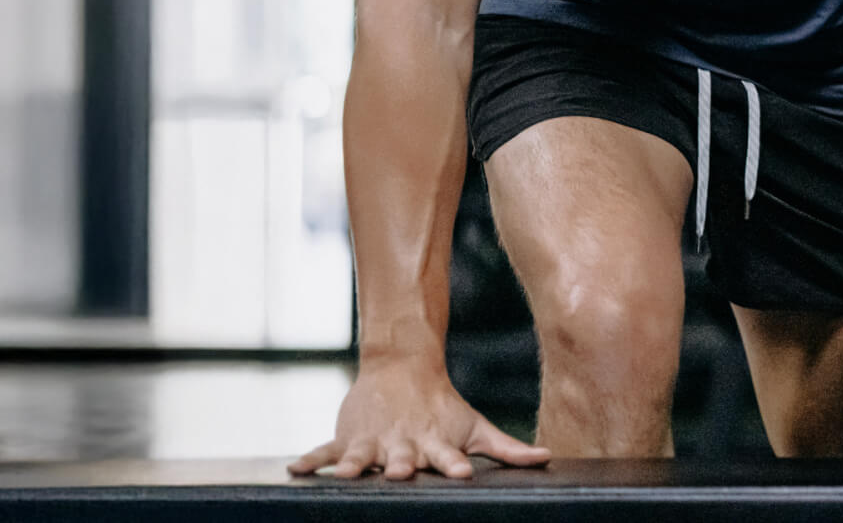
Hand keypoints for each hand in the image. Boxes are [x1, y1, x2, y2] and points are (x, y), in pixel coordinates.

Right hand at [288, 355, 548, 480]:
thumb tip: (546, 457)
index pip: (449, 457)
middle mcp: (404, 444)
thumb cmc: (443, 407)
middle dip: (401, 466)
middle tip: (399, 473)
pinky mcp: (348, 438)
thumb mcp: (475, 427)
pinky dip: (312, 460)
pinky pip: (325, 451)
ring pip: (362, 456)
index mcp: (435, 444)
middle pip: (403, 458)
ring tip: (345, 474)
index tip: (462, 473)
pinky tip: (296, 469)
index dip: (455, 465)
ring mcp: (373, 441)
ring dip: (355, 465)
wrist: (402, 368)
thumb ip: (508, 448)